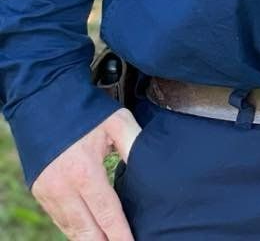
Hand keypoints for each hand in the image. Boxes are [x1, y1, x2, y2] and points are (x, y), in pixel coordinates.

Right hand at [30, 107, 140, 240]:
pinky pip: (60, 221)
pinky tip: (89, 234)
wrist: (44, 101)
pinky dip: (75, 230)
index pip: (107, 213)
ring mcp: (49, 193)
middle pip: (87, 231)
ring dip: (89, 239)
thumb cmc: (85, 111)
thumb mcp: (116, 122)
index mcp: (85, 172)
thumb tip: (150, 167)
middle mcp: (64, 188)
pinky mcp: (41, 193)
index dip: (120, 234)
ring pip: (72, 230)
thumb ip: (134, 145)